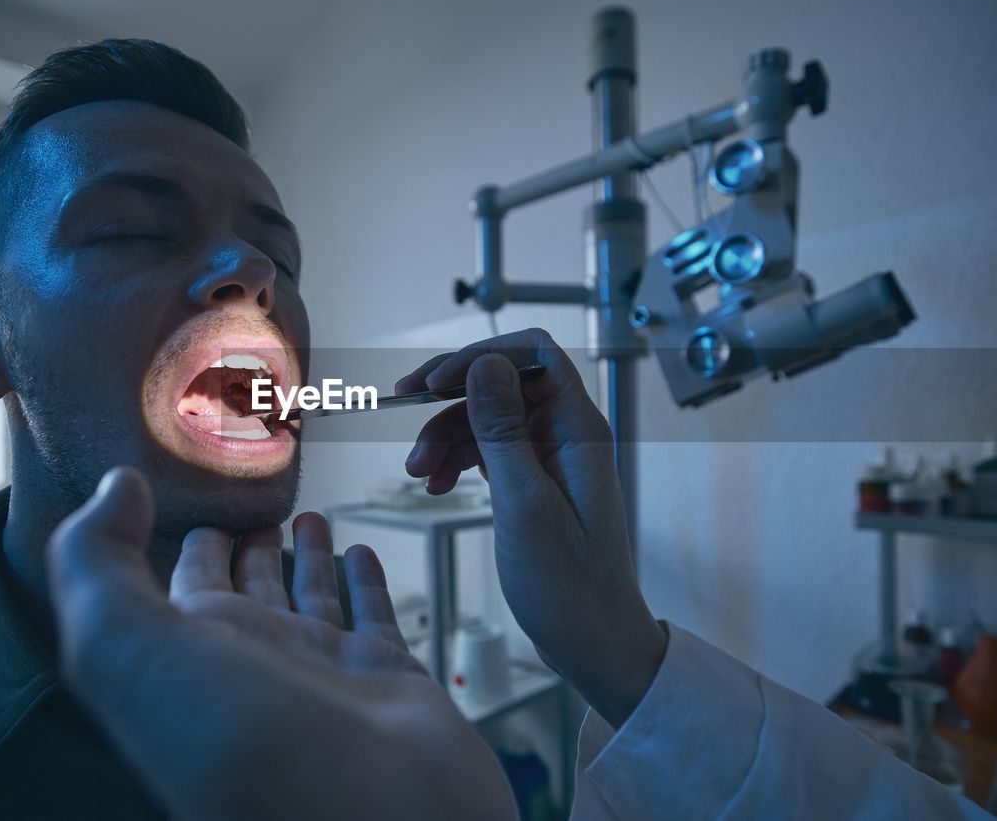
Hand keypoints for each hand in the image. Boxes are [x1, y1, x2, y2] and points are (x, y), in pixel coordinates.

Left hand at [46, 466, 515, 820]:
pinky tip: (361, 553)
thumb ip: (97, 567)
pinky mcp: (390, 681)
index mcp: (194, 657)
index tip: (196, 506)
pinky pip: (376, 617)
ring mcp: (327, 676)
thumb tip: (113, 488)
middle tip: (256, 507)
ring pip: (313, 599)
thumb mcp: (129, 650)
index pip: (186, 585)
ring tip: (311, 517)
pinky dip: (369, 582)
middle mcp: (259, 666)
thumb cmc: (246, 756)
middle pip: (250, 590)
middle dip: (250, 547)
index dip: (189, 546)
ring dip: (310, 556)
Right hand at [398, 328, 667, 727]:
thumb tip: (484, 363)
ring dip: (446, 435)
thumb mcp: (524, 505)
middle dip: (450, 397)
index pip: (534, 355)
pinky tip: (437, 485)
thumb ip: (502, 431)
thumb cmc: (570, 587)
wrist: (594, 642)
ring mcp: (551, 457)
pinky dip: (458, 459)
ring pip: (488, 417)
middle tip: (403, 408)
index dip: (480, 356)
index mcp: (578, 430)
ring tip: (418, 475)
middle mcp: (567, 434)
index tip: (434, 383)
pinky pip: (489, 449)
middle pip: (502, 382)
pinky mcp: (534, 480)